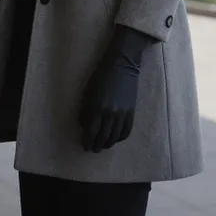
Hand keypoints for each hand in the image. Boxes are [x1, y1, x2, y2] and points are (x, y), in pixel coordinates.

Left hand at [78, 24, 153, 152]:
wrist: (122, 65)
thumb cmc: (101, 76)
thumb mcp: (88, 91)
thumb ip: (85, 110)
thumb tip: (84, 125)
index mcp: (97, 108)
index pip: (91, 132)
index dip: (87, 141)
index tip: (85, 146)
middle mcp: (110, 114)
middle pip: (103, 137)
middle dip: (97, 146)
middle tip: (93, 149)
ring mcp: (122, 114)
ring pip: (115, 137)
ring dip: (108, 144)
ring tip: (103, 146)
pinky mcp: (131, 112)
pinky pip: (126, 131)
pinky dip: (120, 138)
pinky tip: (115, 139)